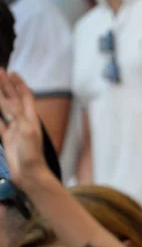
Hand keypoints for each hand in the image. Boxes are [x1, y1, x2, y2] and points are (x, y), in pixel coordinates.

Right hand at [0, 70, 46, 186]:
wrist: (29, 174)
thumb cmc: (31, 155)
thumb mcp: (26, 132)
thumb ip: (18, 116)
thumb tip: (9, 100)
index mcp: (31, 117)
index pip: (25, 96)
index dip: (19, 84)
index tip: (12, 72)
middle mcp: (23, 121)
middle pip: (13, 99)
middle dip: (6, 86)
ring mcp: (14, 129)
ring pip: (4, 108)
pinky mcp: (6, 139)